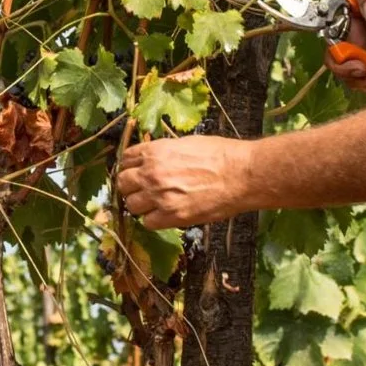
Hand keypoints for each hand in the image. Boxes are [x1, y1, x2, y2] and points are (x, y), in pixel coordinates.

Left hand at [116, 135, 255, 229]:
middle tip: (142, 190)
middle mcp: (152, 173)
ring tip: (155, 204)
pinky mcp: (172, 216)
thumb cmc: (221, 155)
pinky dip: (154, 220)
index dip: (130, 166)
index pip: (125, 159)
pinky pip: (148, 223)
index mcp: (155, 151)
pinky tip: (165, 215)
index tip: (135, 172)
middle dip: (131, 186)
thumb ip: (165, 152)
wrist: (242, 174)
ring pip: (132, 205)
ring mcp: (160, 196)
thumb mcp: (187, 143)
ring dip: (141, 205)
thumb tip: (155, 159)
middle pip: (123, 183)